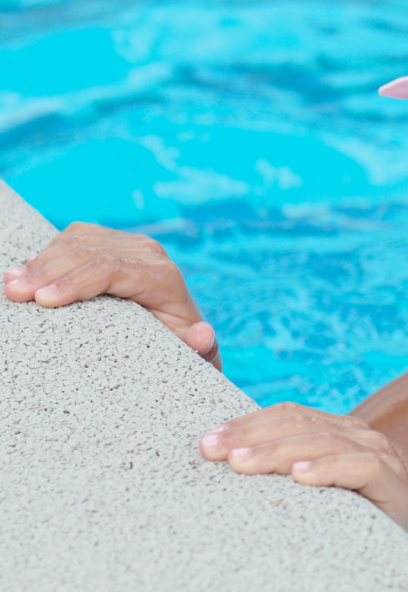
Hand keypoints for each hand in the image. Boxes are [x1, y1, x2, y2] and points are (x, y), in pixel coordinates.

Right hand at [3, 222, 220, 369]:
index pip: (111, 269)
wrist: (184, 330)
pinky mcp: (113, 242)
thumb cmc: (181, 347)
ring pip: (77, 241)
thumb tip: (204, 336)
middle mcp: (150, 253)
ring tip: (11, 285)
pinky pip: (75, 238)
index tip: (42, 301)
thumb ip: (201, 348)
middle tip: (13, 294)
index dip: (74, 282)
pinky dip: (47, 253)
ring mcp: (131, 244)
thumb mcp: (193, 353)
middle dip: (46, 272)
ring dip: (40, 261)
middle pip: (88, 252)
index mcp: (164, 277)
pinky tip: (24, 271)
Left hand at [199, 403, 407, 536]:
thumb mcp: (305, 497)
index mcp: (339, 432)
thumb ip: (278, 473)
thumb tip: (220, 462)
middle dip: (254, 437)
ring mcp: (383, 459)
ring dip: (280, 451)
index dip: (248, 424)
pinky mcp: (396, 487)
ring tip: (244, 464)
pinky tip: (299, 476)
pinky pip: (362, 467)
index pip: (290, 416)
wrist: (395, 569)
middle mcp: (362, 438)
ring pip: (327, 441)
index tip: (209, 442)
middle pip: (303, 425)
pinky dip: (329, 467)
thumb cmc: (341, 533)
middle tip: (216, 454)